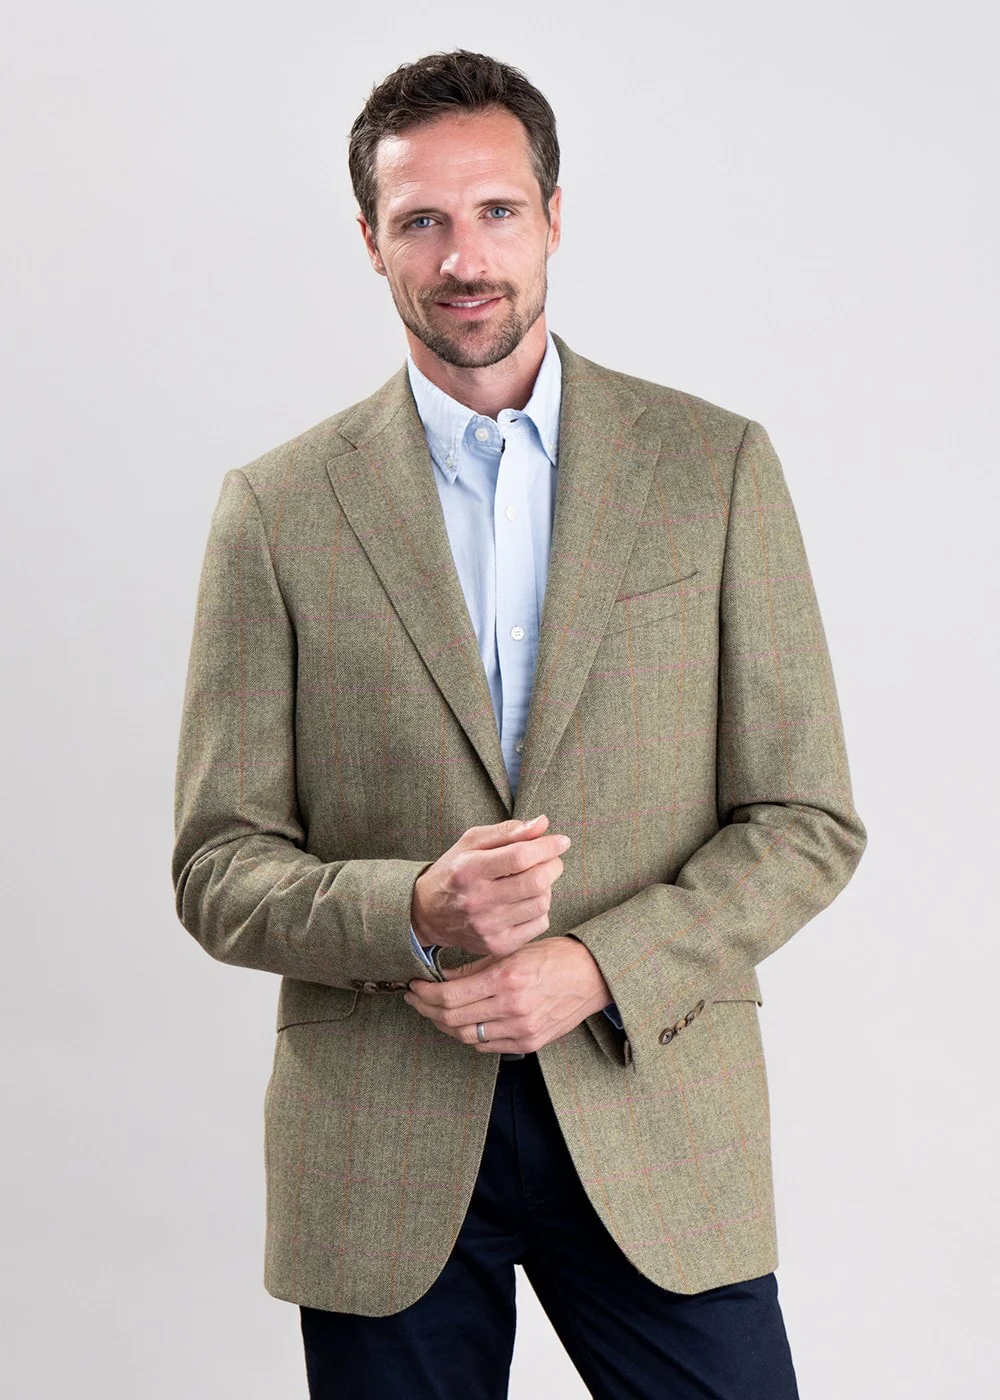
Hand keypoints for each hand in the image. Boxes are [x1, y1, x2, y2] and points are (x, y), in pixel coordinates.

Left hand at [403, 935, 613, 1054]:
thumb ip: (475, 967)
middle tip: (415, 999)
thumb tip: (442, 978)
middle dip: (426, 1009)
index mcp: (506, 979)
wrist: (592, 977)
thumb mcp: (512, 952)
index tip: (413, 986)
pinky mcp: (529, 1044)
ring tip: (434, 1012)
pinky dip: (468, 1036)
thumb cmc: (553, 957)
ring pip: (466, 1036)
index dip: (425, 993)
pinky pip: (487, 1046)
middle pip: (452, 1018)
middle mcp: (512, 1008)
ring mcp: (521, 1030)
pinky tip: (462, 1023)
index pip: (450, 995)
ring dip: (444, 1025)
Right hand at [410, 815, 570, 958]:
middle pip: (536, 882)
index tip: (562, 841)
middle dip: (553, 865)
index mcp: (468, 870)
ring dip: (547, 887)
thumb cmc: (454, 871)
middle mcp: (477, 900)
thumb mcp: (471, 843)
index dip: (547, 847)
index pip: (520, 857)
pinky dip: (541, 909)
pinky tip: (526, 901)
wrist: (426, 914)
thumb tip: (542, 824)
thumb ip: (507, 831)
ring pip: (542, 903)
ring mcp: (488, 927)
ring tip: (534, 880)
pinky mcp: (497, 945)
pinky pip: (539, 924)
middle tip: (551, 860)